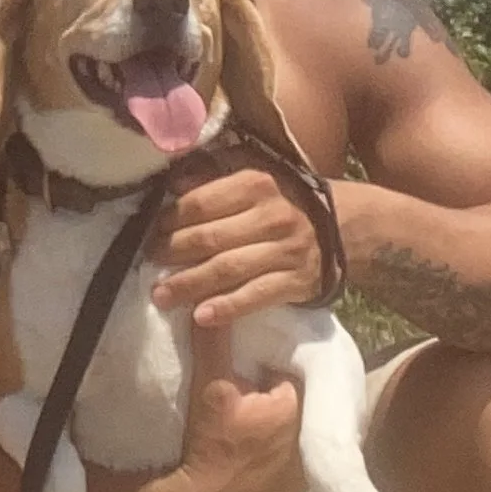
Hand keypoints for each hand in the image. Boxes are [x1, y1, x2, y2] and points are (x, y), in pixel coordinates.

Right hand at [101, 360, 304, 491]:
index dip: (276, 360)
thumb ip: (215, 341)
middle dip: (282, 386)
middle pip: (302, 397)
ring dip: (285, 417)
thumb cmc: (210, 445)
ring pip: (302, 426)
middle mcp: (315, 438)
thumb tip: (208, 304)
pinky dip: (285, 444)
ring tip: (257, 409)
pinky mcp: (298, 489)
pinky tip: (262, 441)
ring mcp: (309, 468)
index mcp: (300, 407)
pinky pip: (299, 453)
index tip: (256, 357)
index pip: (297, 367)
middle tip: (255, 379)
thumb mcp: (211, 386)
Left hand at [152, 165, 326, 328]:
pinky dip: (227, 308)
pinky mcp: (296, 282)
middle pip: (209, 238)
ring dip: (189, 284)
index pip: (200, 203)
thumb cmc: (284, 199)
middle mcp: (271, 217)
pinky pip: (256, 297)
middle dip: (172, 253)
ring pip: (227, 270)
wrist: (342, 227)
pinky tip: (200, 317)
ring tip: (160, 295)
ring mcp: (285, 252)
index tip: (150, 231)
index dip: (170, 219)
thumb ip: (213, 177)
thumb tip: (172, 185)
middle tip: (148, 262)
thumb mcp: (253, 175)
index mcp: (255, 185)